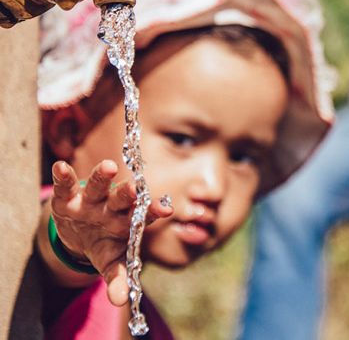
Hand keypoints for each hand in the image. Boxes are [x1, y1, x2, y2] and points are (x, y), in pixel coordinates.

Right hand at [48, 160, 172, 305]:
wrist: (80, 234)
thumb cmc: (104, 245)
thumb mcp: (110, 263)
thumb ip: (118, 279)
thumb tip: (121, 302)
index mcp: (128, 221)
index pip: (143, 215)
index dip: (154, 211)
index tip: (166, 209)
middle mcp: (112, 206)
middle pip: (122, 198)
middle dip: (128, 193)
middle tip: (134, 188)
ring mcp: (90, 200)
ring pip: (98, 186)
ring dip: (101, 177)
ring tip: (108, 167)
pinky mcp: (67, 198)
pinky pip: (66, 186)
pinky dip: (63, 177)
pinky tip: (60, 167)